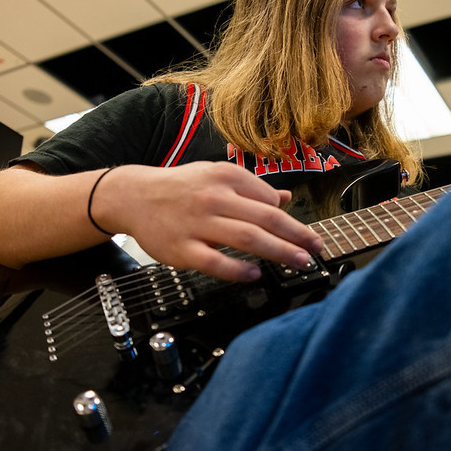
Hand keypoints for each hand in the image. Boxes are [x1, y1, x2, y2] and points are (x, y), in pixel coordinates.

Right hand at [94, 162, 322, 281]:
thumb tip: (284, 199)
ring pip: (247, 239)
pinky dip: (239, 270)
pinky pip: (216, 262)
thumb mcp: (216, 177)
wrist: (133, 196)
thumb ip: (251, 188)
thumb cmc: (181, 188)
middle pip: (266, 218)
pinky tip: (256, 273)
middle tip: (317, 249)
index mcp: (226, 176)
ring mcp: (198, 224)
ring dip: (279, 252)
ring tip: (300, 262)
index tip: (306, 234)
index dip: (291, 218)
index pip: (268, 199)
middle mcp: (214, 198)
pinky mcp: (182, 249)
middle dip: (297, 235)